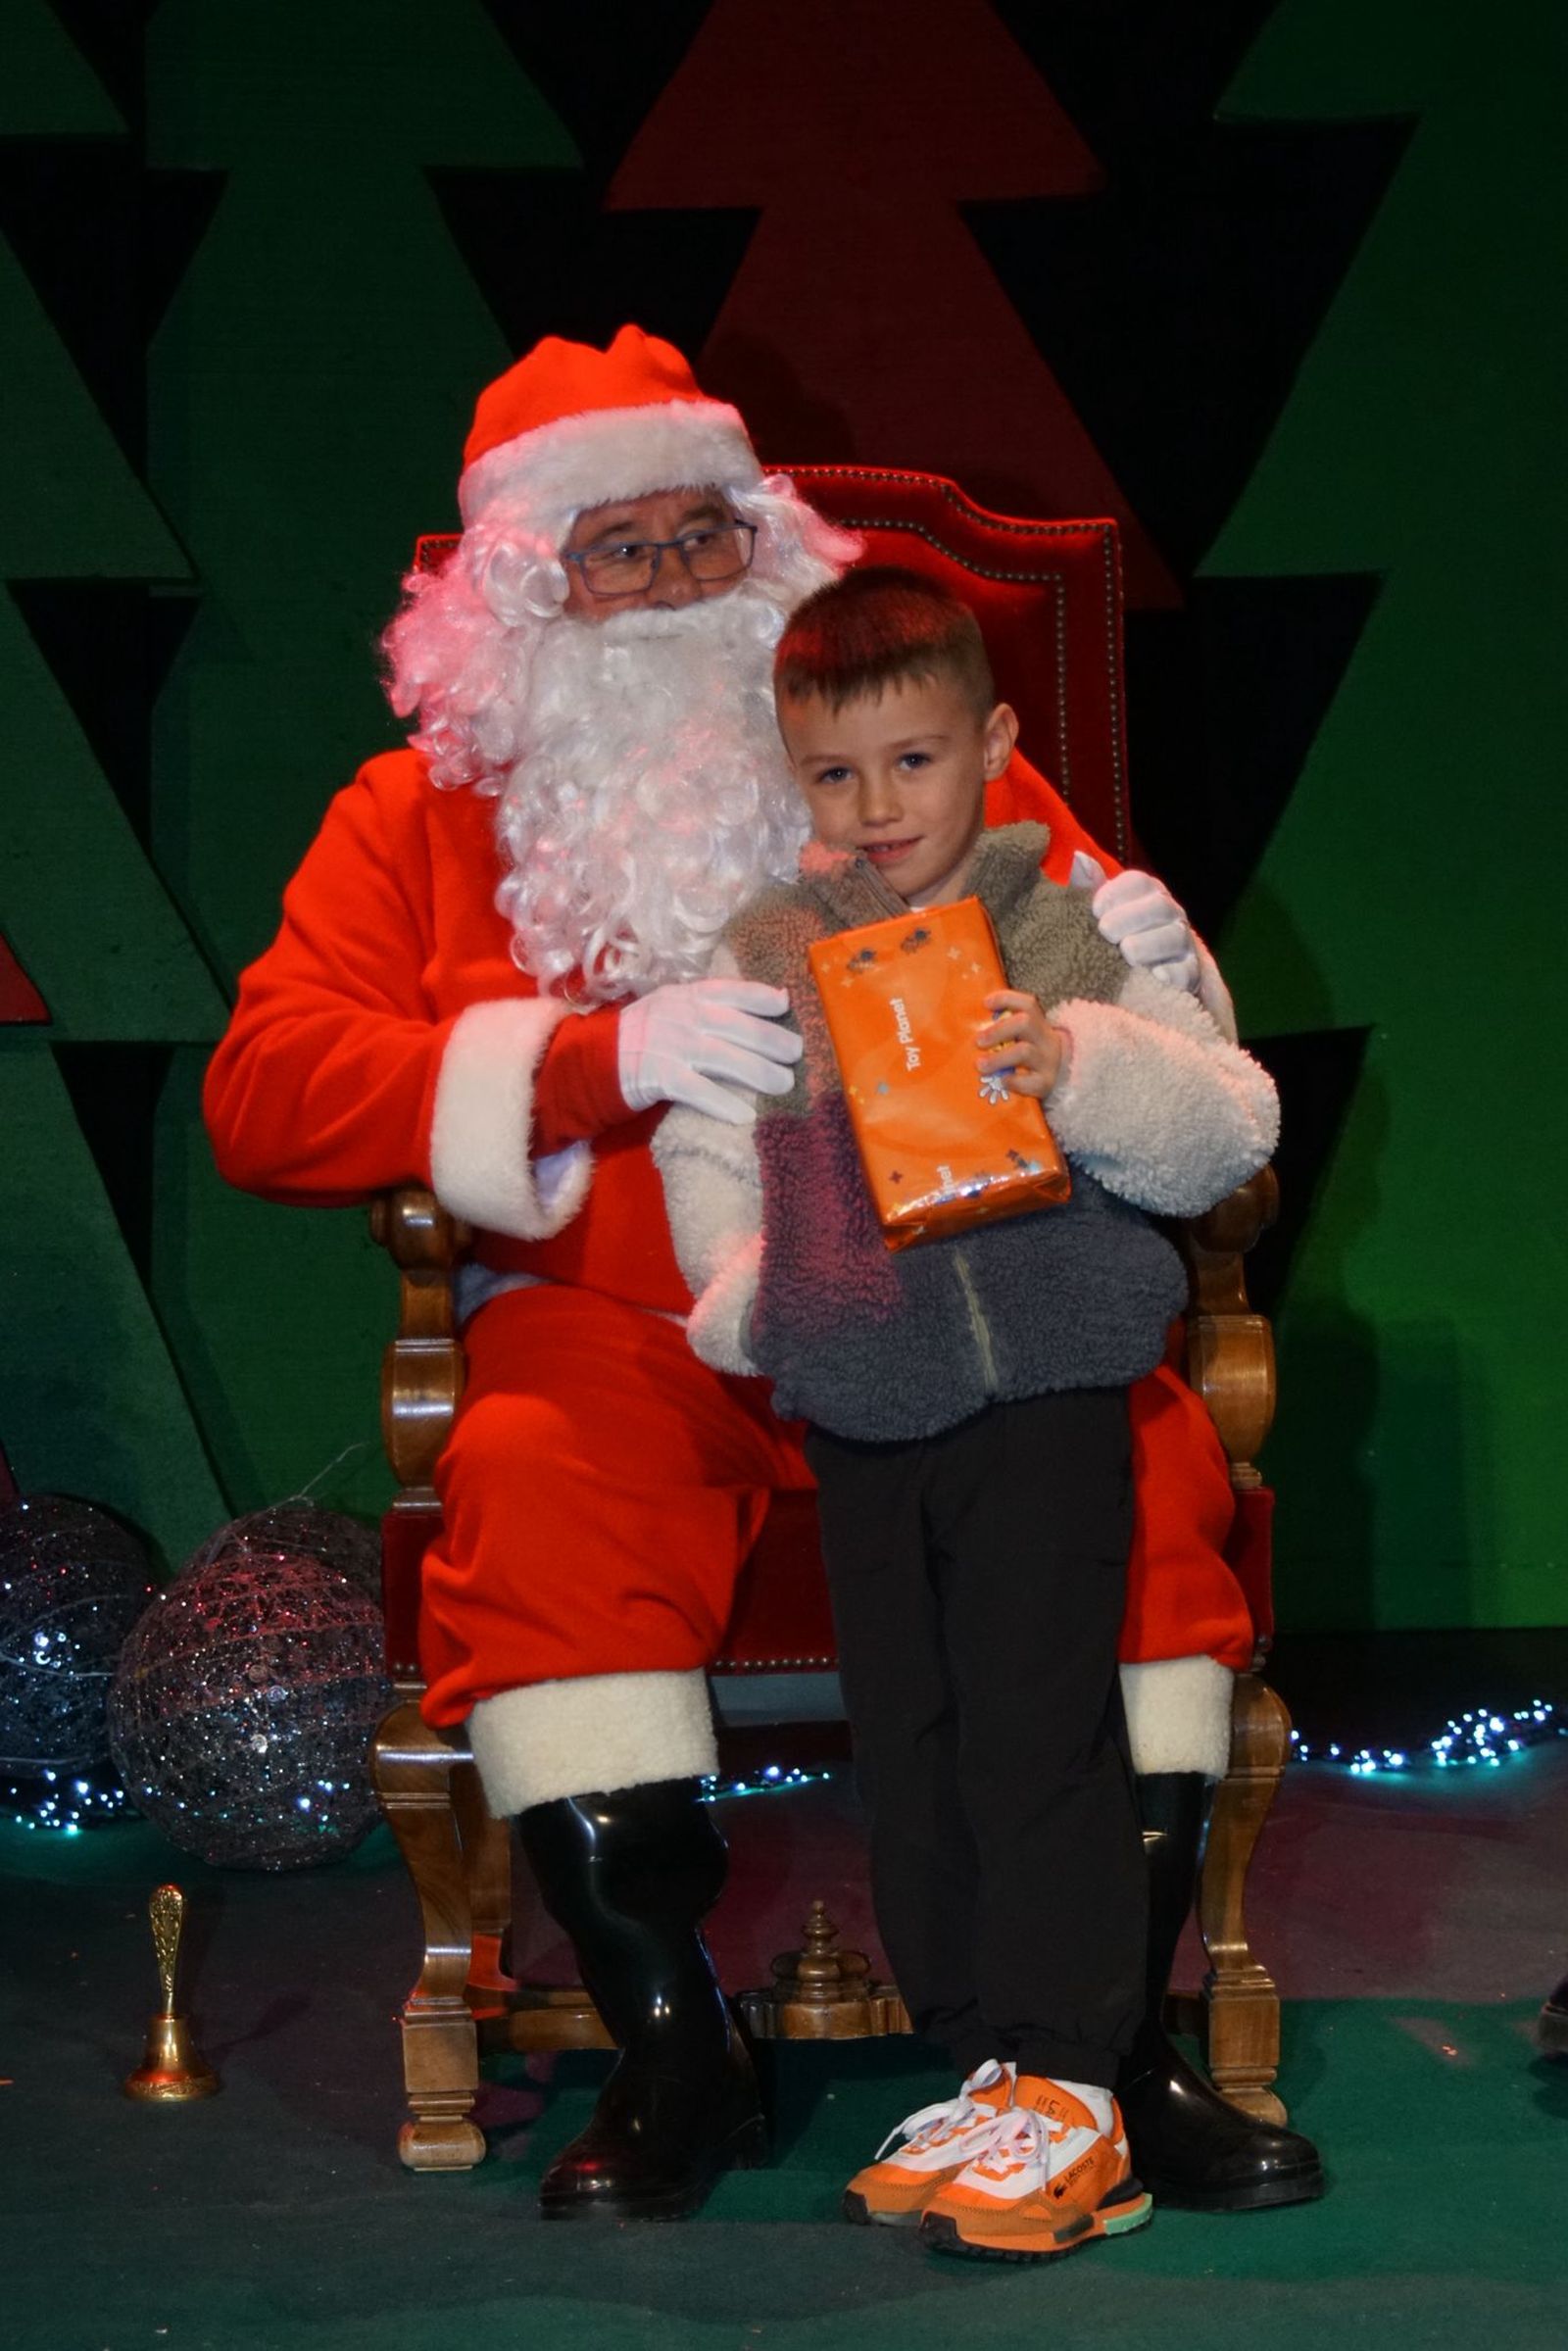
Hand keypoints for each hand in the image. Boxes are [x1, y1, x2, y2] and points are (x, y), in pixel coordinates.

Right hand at [618, 976, 802, 1125]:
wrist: (591, 1061)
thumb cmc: (642, 1036)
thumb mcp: (670, 1009)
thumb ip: (708, 1005)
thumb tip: (768, 998)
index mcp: (683, 995)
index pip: (728, 990)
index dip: (758, 997)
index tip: (786, 1005)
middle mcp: (679, 1015)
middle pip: (734, 1026)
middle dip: (770, 1039)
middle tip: (797, 1054)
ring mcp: (667, 1045)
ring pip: (723, 1057)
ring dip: (758, 1072)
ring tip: (784, 1084)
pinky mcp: (656, 1076)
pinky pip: (696, 1090)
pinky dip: (721, 1102)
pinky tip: (744, 1115)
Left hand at [977, 990, 1066, 1100]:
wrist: (1055, 1080)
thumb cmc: (1024, 1056)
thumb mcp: (1019, 1038)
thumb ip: (999, 1029)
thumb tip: (961, 1022)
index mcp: (1037, 1024)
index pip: (1027, 1004)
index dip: (1006, 999)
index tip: (985, 1003)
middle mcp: (1045, 1039)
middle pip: (1025, 1023)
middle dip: (998, 1030)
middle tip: (978, 1041)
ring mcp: (1048, 1061)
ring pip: (1025, 1051)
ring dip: (999, 1058)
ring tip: (980, 1065)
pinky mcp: (1047, 1082)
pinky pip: (1031, 1081)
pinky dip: (1014, 1081)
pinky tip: (1001, 1082)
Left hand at [1069, 852, 1200, 993]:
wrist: (1140, 982)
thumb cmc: (1115, 940)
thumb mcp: (1100, 914)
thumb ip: (1088, 888)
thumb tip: (1079, 857)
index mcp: (1147, 895)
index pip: (1139, 882)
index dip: (1116, 892)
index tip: (1094, 910)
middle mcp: (1170, 915)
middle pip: (1159, 905)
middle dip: (1130, 917)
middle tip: (1105, 931)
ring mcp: (1182, 944)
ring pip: (1175, 936)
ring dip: (1148, 944)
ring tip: (1127, 953)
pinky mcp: (1189, 974)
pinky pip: (1186, 971)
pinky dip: (1173, 973)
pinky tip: (1156, 975)